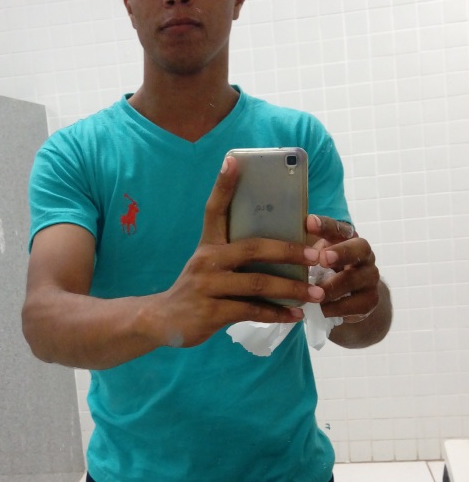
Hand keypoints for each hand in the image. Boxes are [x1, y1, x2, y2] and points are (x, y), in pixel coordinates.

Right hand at [155, 157, 324, 347]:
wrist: (163, 320)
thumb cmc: (198, 288)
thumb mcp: (210, 264)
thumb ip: (236, 254)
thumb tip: (285, 246)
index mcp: (208, 244)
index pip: (214, 209)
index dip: (223, 185)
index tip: (234, 161)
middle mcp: (207, 260)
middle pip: (252, 248)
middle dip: (289, 250)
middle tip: (316, 255)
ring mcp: (208, 287)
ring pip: (257, 284)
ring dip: (291, 288)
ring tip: (316, 292)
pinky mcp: (211, 313)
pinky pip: (251, 311)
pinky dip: (277, 313)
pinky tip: (295, 315)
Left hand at [306, 214, 380, 321]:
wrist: (352, 299)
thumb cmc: (327, 271)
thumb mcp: (316, 257)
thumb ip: (303, 249)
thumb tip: (275, 240)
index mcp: (348, 238)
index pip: (338, 227)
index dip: (325, 225)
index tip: (309, 222)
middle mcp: (364, 254)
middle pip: (359, 249)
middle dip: (341, 253)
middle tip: (323, 258)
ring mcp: (370, 277)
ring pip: (355, 279)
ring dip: (333, 286)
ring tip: (315, 292)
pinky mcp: (370, 300)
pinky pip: (355, 304)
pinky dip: (336, 308)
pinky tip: (321, 310)